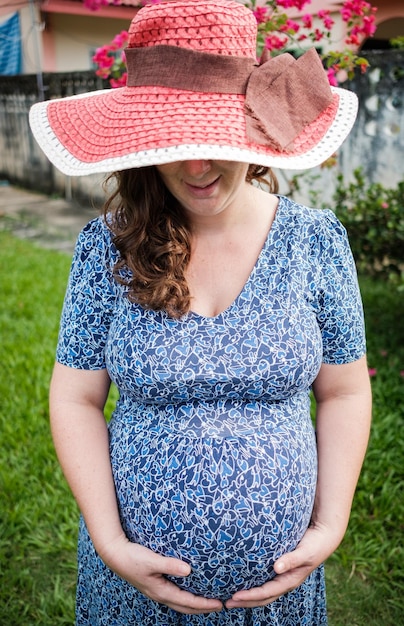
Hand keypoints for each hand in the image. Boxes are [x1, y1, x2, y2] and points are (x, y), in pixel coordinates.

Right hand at [100, 533, 223, 614]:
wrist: (114, 554)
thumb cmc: (132, 557)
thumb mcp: (152, 560)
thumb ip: (170, 565)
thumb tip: (189, 570)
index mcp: (161, 591)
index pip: (187, 602)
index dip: (204, 604)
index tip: (219, 604)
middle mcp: (160, 594)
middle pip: (185, 607)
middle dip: (202, 608)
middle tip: (219, 606)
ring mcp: (156, 590)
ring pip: (179, 602)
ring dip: (194, 604)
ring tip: (207, 601)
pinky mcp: (154, 584)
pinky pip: (174, 594)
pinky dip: (185, 596)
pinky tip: (188, 589)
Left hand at [225, 522, 341, 608]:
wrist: (324, 537)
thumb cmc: (315, 544)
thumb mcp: (305, 551)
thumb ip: (292, 559)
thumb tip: (276, 568)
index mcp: (290, 580)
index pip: (267, 592)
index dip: (250, 596)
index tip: (235, 596)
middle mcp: (285, 581)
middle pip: (263, 597)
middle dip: (245, 601)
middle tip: (227, 602)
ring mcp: (283, 576)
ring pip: (264, 591)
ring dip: (249, 595)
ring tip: (232, 596)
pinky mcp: (281, 569)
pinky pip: (266, 580)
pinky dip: (254, 584)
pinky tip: (244, 579)